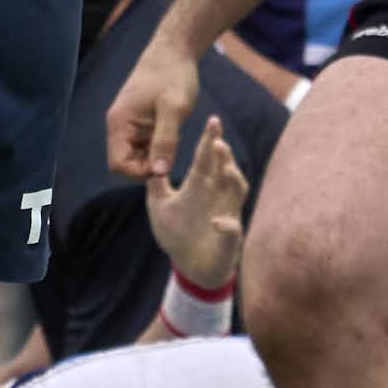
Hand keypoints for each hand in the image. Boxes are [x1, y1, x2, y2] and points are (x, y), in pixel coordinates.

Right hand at [106, 34, 202, 182]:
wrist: (175, 50)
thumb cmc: (173, 75)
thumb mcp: (174, 109)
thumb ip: (165, 141)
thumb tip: (159, 172)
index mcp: (119, 123)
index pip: (118, 164)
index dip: (140, 171)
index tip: (164, 163)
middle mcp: (119, 126)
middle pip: (126, 163)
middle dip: (148, 165)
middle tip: (172, 152)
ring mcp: (129, 125)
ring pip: (137, 155)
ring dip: (155, 156)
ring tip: (174, 140)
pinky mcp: (140, 123)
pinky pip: (144, 146)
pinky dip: (158, 147)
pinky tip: (173, 135)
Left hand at [145, 113, 246, 290]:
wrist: (190, 267)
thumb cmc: (177, 234)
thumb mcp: (160, 207)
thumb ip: (157, 185)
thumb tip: (150, 161)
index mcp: (201, 186)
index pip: (206, 159)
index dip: (209, 141)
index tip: (213, 121)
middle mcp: (217, 196)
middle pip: (225, 169)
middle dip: (223, 155)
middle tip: (218, 140)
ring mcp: (227, 214)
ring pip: (237, 192)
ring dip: (232, 180)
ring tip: (224, 169)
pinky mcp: (230, 237)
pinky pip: (232, 228)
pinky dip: (226, 225)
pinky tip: (215, 221)